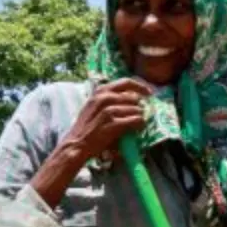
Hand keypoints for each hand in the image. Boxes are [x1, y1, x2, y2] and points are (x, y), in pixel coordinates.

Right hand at [32, 78, 152, 207]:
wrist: (77, 144)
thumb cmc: (88, 127)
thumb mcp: (95, 106)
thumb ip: (112, 99)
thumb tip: (134, 98)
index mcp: (100, 91)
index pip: (125, 82)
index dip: (140, 86)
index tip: (149, 93)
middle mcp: (103, 98)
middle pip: (133, 97)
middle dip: (140, 106)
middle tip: (142, 114)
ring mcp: (108, 110)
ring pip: (136, 109)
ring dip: (140, 116)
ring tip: (137, 124)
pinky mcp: (112, 123)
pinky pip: (135, 120)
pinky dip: (140, 124)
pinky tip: (138, 128)